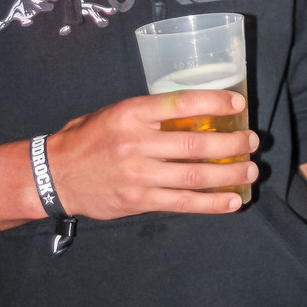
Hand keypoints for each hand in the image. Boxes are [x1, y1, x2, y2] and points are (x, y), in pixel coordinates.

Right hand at [47, 89, 257, 218]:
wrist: (55, 174)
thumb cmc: (89, 137)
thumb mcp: (117, 112)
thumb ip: (151, 112)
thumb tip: (195, 109)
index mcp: (131, 113)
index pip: (180, 102)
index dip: (213, 103)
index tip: (237, 104)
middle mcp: (136, 143)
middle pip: (194, 144)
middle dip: (230, 143)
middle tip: (251, 141)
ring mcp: (138, 175)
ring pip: (194, 176)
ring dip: (228, 174)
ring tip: (250, 170)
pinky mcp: (138, 201)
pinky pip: (183, 203)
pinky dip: (212, 204)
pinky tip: (233, 200)